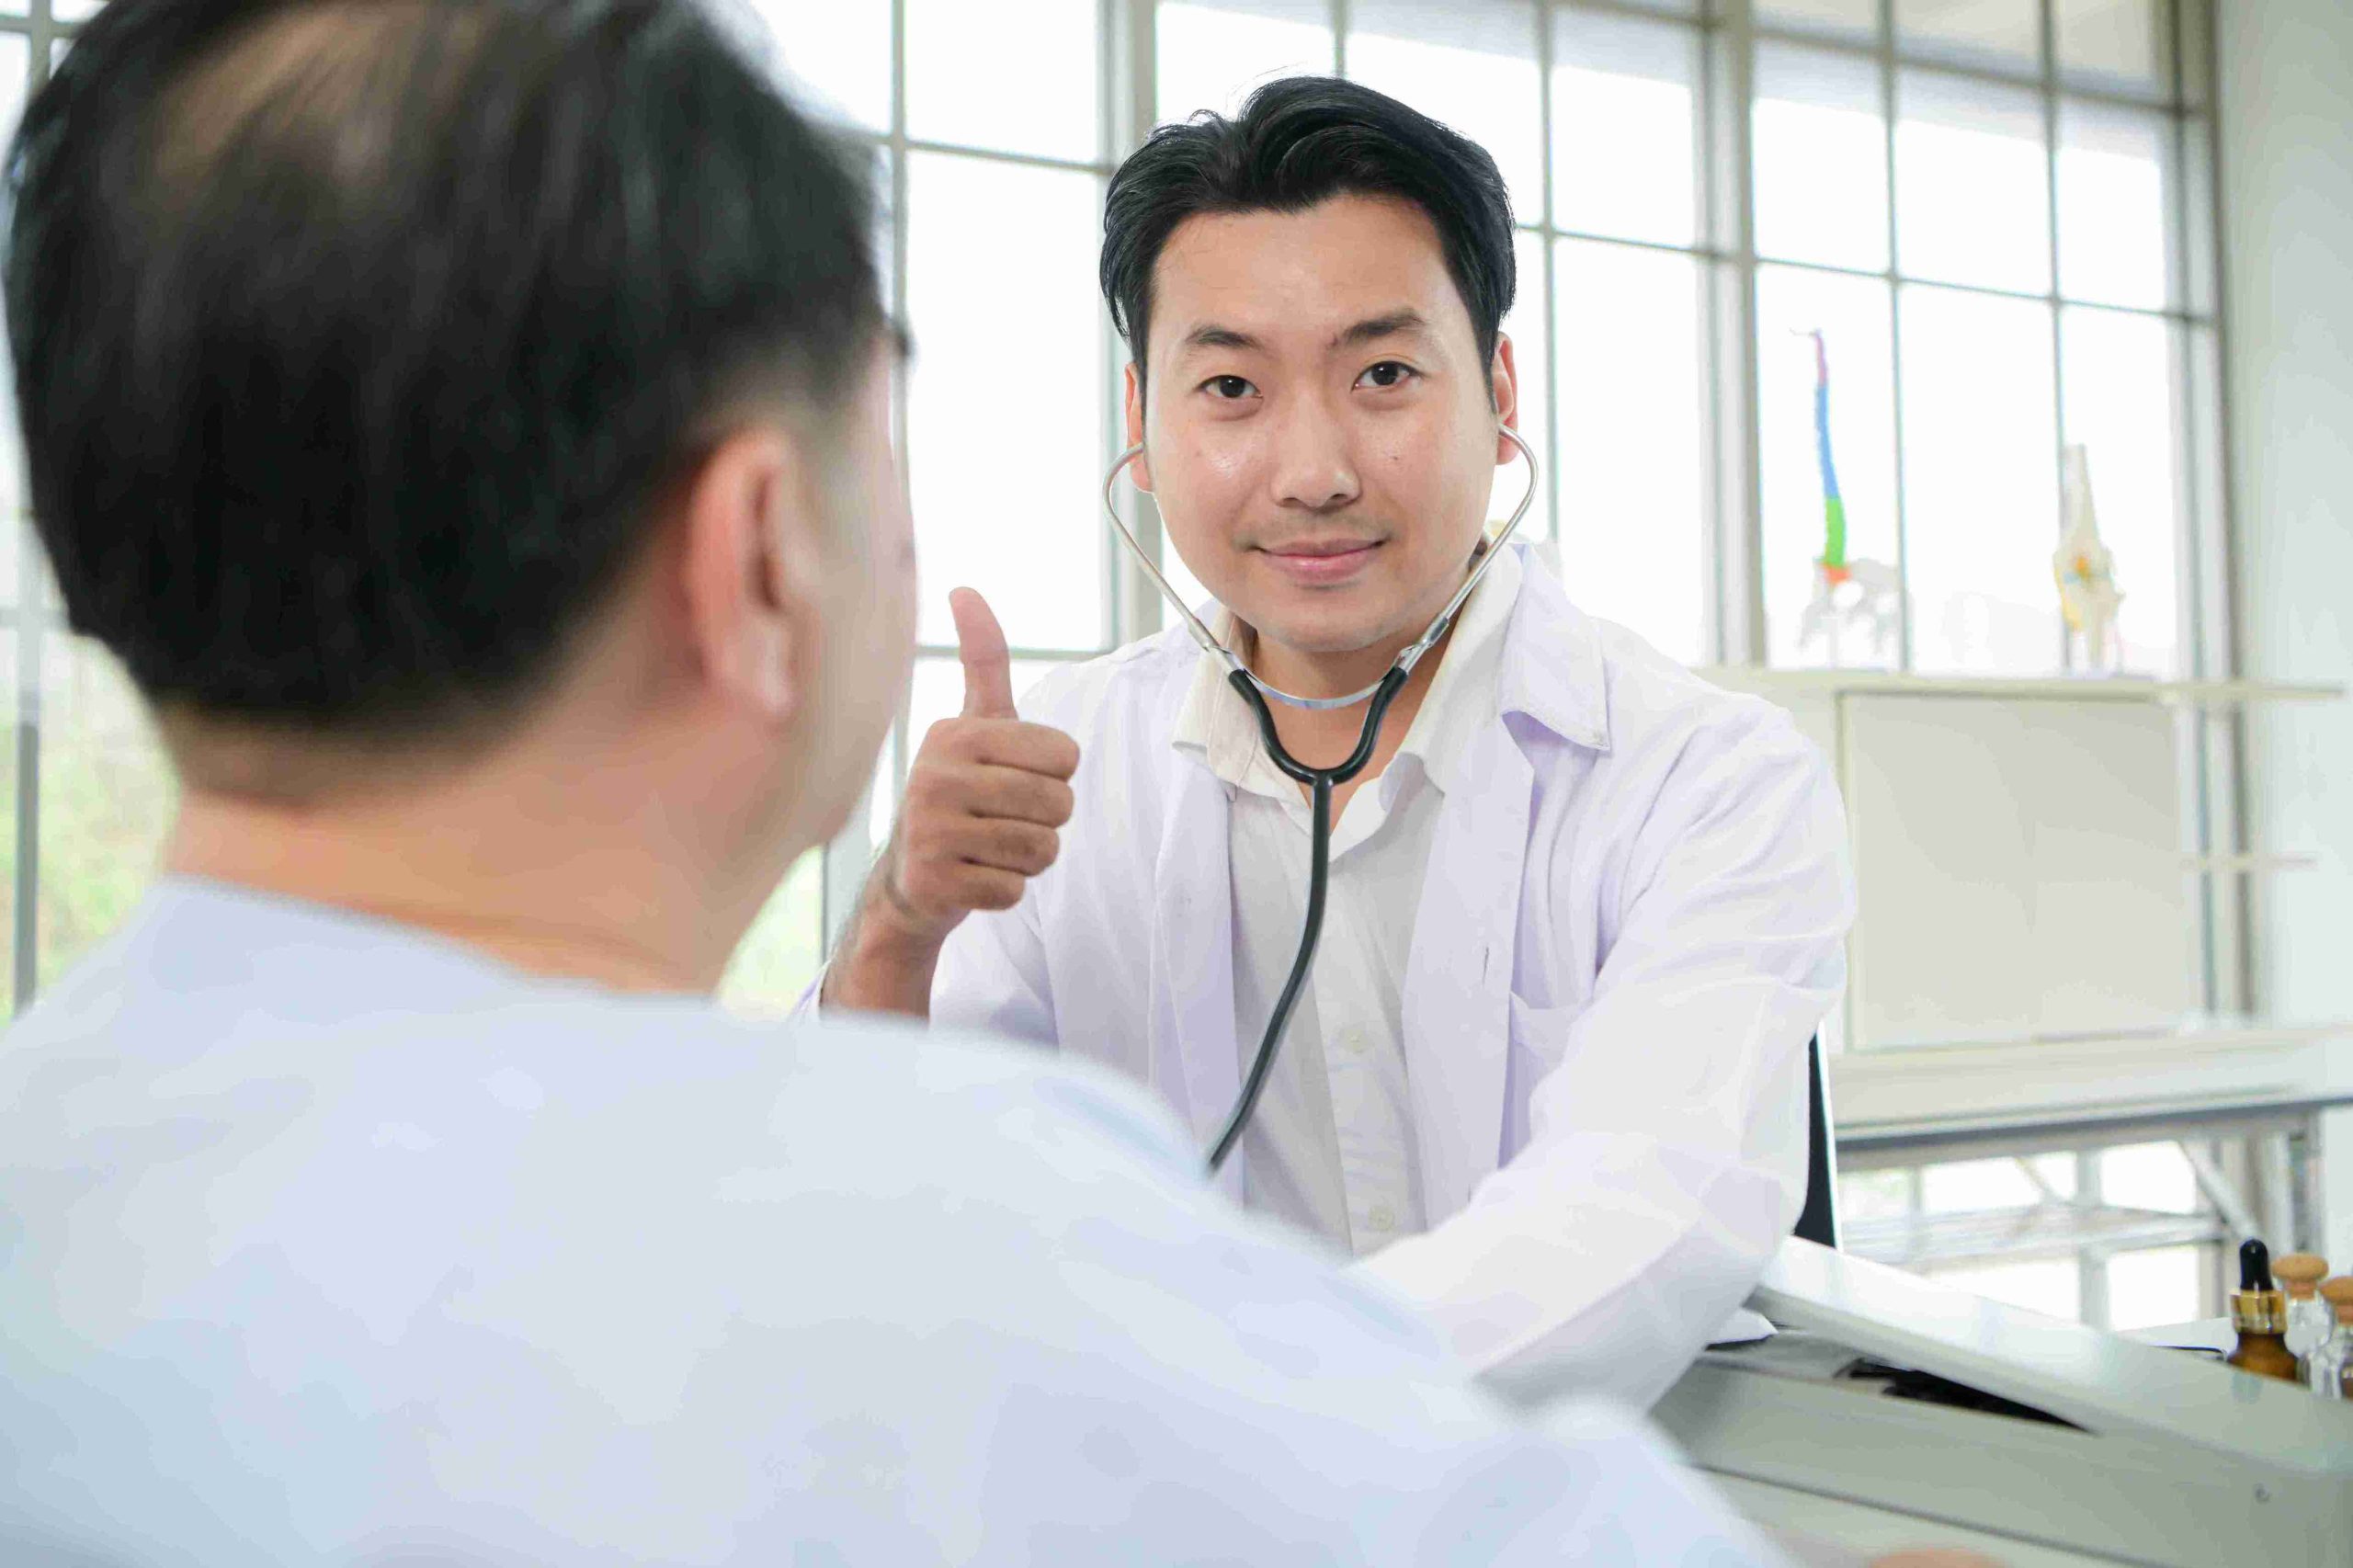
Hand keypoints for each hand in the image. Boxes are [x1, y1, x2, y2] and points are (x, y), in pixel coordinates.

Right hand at [868, 588, 1078, 945]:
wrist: (909, 876)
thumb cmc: (957, 792)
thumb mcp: (972, 725)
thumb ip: (982, 661)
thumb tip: (964, 587)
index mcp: (955, 733)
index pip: (1065, 755)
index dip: (1058, 774)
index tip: (1019, 777)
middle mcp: (935, 775)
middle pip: (1058, 804)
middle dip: (1049, 820)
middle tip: (1009, 819)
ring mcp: (930, 830)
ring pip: (1041, 849)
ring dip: (1032, 857)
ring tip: (995, 848)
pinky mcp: (934, 882)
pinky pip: (1015, 890)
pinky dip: (1008, 889)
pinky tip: (976, 876)